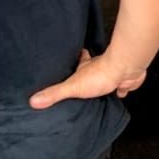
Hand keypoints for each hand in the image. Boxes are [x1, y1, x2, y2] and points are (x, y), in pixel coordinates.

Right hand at [29, 49, 146, 109]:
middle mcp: (100, 68)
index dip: (78, 57)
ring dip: (106, 83)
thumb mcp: (73, 86)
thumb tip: (34, 100)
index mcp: (86, 67)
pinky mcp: (124, 81)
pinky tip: (118, 94)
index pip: (80, 58)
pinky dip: (121, 91)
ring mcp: (113, 74)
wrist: (125, 69)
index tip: (74, 57)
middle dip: (90, 73)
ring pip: (108, 78)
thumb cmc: (101, 73)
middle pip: (94, 69)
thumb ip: (55, 93)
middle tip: (85, 80)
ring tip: (100, 92)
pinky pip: (122, 87)